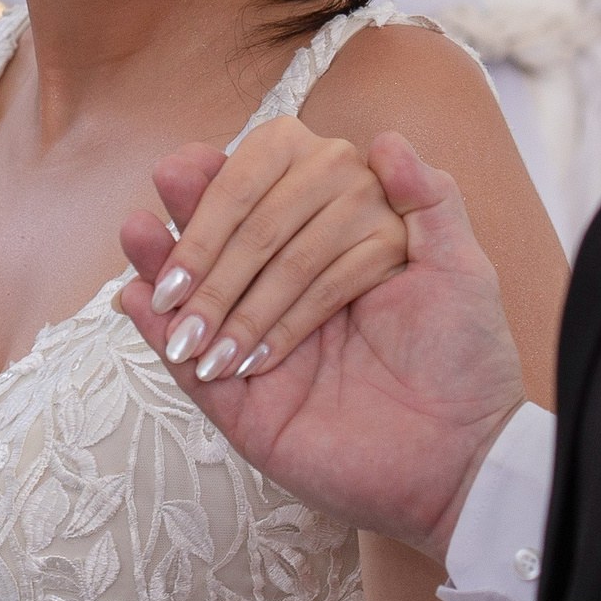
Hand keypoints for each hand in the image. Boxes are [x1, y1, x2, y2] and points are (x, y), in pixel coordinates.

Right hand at [120, 132, 526, 560]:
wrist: (461, 462)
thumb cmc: (465, 363)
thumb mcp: (460, 270)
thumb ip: (428, 201)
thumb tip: (385, 138)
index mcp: (331, 250)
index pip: (274, 200)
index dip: (241, 181)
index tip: (215, 154)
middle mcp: (287, 291)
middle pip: (228, 242)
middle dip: (198, 215)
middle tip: (172, 178)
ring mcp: (255, 346)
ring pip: (195, 296)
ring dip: (161, 259)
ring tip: (137, 230)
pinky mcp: (236, 404)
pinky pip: (183, 364)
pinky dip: (153, 330)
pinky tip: (135, 297)